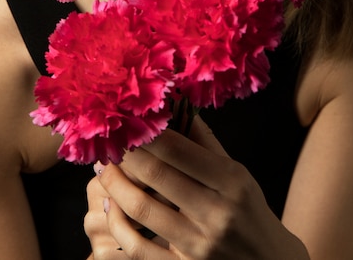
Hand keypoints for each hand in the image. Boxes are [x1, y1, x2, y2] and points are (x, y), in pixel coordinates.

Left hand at [85, 116, 300, 258]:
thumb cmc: (249, 212)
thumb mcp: (238, 175)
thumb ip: (206, 144)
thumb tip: (178, 108)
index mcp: (231, 181)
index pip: (179, 149)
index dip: (147, 134)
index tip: (127, 122)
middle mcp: (216, 213)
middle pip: (157, 175)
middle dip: (126, 155)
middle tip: (108, 141)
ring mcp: (199, 245)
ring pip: (143, 211)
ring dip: (115, 186)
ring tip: (103, 169)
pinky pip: (139, 250)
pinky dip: (119, 226)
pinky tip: (110, 207)